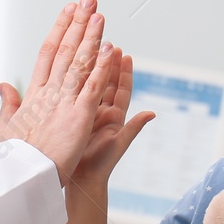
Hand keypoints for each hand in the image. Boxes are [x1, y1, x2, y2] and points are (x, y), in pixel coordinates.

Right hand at [0, 0, 118, 183]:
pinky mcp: (79, 116)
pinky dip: (102, 68)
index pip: (47, 54)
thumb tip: (3, 84)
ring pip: (80, 63)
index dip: (58, 31)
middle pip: (65, 51)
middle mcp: (47, 93)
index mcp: (32, 95)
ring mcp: (64, 103)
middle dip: (77, 24)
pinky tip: (111, 49)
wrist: (21, 181)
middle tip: (87, 0)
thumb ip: (9, 104)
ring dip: (91, 37)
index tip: (66, 12)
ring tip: (99, 13)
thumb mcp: (7, 128)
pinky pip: (94, 87)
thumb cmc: (14, 160)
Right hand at [69, 48, 154, 191]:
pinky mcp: (74, 119)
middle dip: (108, 64)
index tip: (125, 55)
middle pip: (107, 84)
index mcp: (116, 118)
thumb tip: (152, 113)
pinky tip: (71, 71)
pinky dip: (76, 84)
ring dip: (93, 70)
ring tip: (93, 51)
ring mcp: (88, 116)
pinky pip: (76, 98)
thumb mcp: (119, 144)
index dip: (124, 72)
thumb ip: (134, 127)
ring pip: (91, 88)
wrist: (81, 179)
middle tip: (108, 44)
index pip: (122, 90)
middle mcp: (103, 114)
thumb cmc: (102, 165)